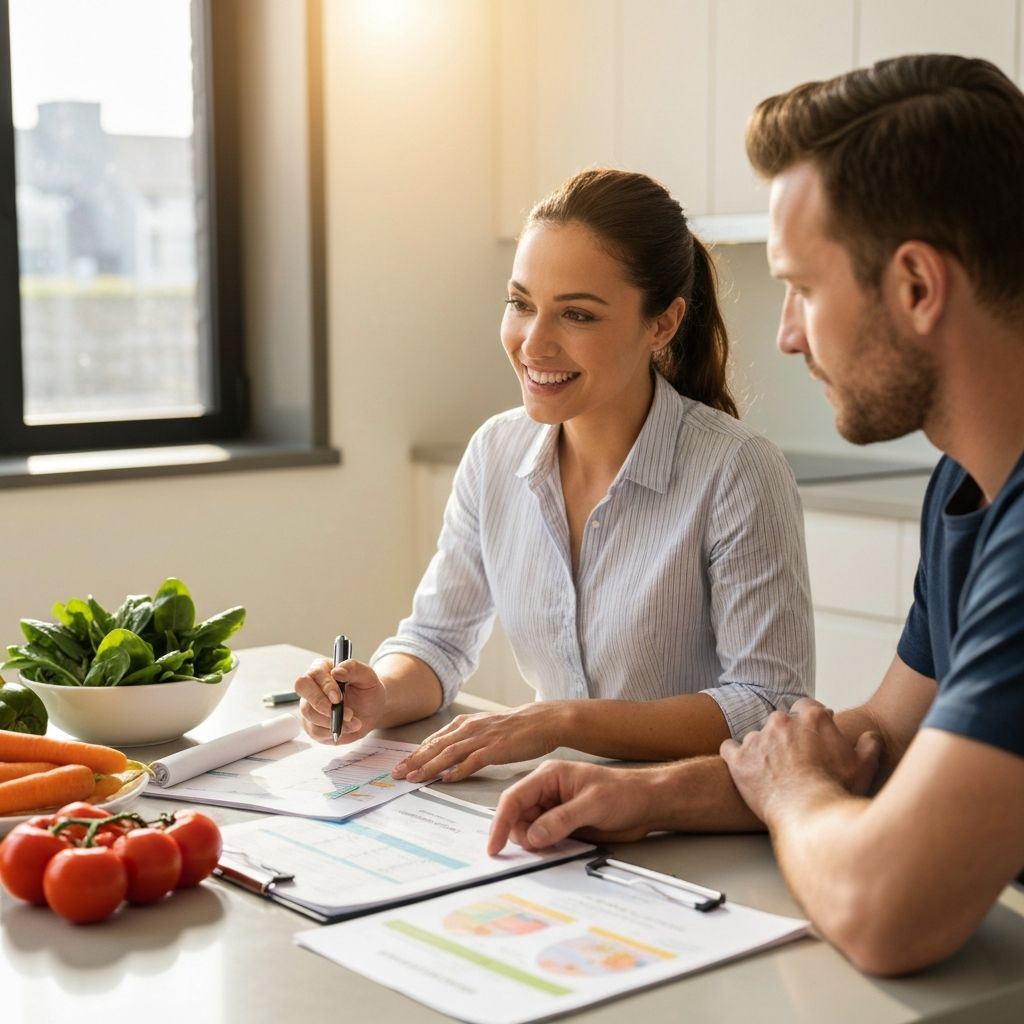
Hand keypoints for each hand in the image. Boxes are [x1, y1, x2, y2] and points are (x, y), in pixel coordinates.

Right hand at [293, 658, 386, 743]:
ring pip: (308, 712)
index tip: (338, 698)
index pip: (314, 674)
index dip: (325, 687)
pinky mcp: (311, 724)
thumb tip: (337, 671)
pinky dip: (333, 731)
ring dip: (332, 720)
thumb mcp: (368, 676)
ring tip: (354, 721)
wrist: (372, 711)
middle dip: (320, 703)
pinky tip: (347, 728)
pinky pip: (315, 730)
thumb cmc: (368, 691)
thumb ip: (354, 668)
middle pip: (301, 688)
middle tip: (341, 712)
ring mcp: (308, 705)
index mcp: (323, 668)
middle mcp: (312, 685)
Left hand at [392, 703, 569, 783]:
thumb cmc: (516, 727)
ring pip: (448, 754)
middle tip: (397, 773)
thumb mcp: (486, 727)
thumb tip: (450, 755)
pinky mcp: (495, 748)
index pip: (434, 739)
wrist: (542, 721)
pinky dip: (457, 771)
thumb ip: (467, 738)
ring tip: (413, 778)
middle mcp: (469, 728)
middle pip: (435, 746)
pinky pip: (472, 761)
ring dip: (429, 766)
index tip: (401, 764)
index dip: (416, 753)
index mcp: (466, 723)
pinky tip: (446, 779)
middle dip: (414, 760)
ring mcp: (481, 738)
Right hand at [487, 760, 666, 854]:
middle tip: (539, 848)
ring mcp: (554, 809)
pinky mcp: (563, 824)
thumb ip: (561, 820)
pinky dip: (545, 847)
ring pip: (528, 830)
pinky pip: (543, 838)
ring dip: (535, 843)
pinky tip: (559, 848)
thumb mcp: (593, 805)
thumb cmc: (625, 792)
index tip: (495, 845)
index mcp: (549, 776)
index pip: (514, 798)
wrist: (648, 804)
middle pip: (517, 816)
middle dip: (521, 835)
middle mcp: (547, 791)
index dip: (501, 822)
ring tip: (556, 845)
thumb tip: (533, 836)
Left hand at [719, 698, 882, 823]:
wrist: (808, 815)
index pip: (806, 706)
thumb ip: (870, 745)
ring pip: (757, 737)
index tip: (811, 735)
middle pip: (780, 721)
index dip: (809, 721)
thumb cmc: (837, 791)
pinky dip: (735, 756)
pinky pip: (730, 748)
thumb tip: (870, 736)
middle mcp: (781, 722)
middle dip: (786, 736)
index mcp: (811, 717)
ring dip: (763, 749)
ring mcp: (758, 739)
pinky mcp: (739, 758)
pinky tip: (744, 766)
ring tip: (772, 771)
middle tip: (793, 758)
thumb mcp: (865, 766)